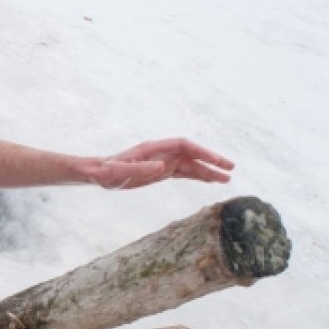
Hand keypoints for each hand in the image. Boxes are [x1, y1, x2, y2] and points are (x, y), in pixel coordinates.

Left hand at [85, 138, 234, 189]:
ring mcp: (162, 162)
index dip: (201, 152)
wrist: (98, 174)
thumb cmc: (106, 172)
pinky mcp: (160, 172)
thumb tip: (162, 167)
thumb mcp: (119, 173)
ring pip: (190, 165)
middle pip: (192, 154)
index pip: (184, 146)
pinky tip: (208, 181)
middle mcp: (161, 153)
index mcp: (153, 149)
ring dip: (207, 171)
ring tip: (226, 179)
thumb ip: (139, 169)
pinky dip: (197, 176)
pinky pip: (183, 173)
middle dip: (211, 161)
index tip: (217, 161)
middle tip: (230, 170)